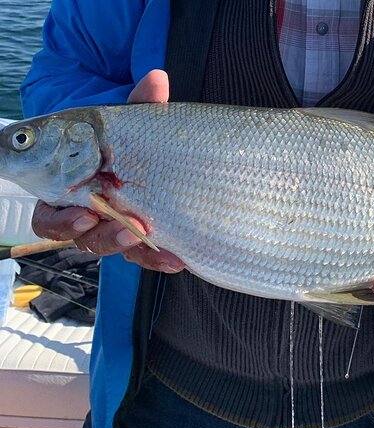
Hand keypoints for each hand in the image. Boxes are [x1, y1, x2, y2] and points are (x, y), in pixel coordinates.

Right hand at [31, 69, 184, 273]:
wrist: (153, 155)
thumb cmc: (127, 140)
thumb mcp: (132, 123)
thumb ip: (141, 105)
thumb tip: (157, 78)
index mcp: (69, 189)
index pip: (51, 215)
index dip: (63, 220)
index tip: (86, 215)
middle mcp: (86, 214)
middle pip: (81, 237)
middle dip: (101, 235)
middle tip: (125, 225)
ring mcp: (114, 227)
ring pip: (112, 247)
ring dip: (128, 246)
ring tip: (148, 236)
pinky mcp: (140, 238)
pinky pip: (143, 255)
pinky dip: (158, 258)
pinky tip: (177, 259)